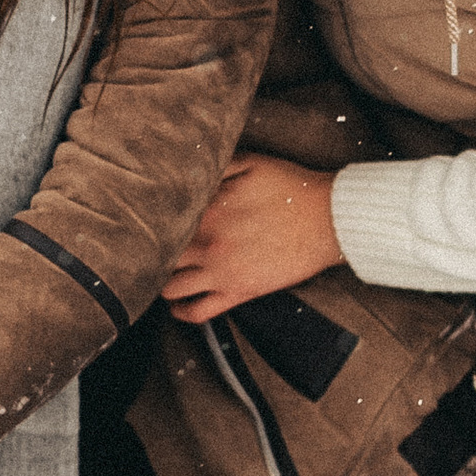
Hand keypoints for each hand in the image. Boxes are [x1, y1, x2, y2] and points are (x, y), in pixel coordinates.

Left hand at [162, 157, 344, 321]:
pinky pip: (197, 312)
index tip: (146, 222)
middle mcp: (208, 244)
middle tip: (149, 252)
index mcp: (207, 210)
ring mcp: (222, 272)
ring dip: (160, 282)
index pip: (161, 220)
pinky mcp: (239, 293)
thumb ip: (215, 167)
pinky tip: (177, 304)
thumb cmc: (293, 188)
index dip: (150, 221)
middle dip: (151, 253)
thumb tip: (187, 172)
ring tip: (160, 277)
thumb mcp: (251, 163)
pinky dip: (181, 311)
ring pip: (169, 288)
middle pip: (158, 255)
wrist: (329, 220)